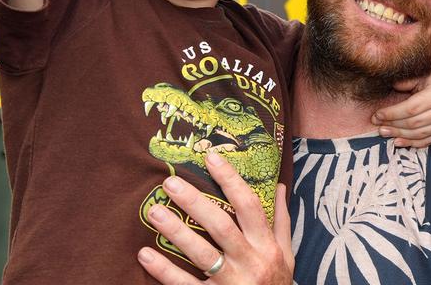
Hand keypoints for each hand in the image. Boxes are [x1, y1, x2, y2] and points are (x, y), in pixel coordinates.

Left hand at [136, 152, 292, 283]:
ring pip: (201, 254)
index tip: (211, 157)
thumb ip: (280, 220)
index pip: (249, 205)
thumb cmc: (276, 282)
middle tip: (170, 182)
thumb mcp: (286, 252)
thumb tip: (278, 185)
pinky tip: (145, 254)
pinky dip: (164, 270)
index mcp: (266, 245)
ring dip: (176, 232)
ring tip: (154, 211)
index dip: (231, 180)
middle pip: (221, 226)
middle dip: (195, 202)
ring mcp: (230, 283)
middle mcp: (250, 261)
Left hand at [374, 58, 430, 146]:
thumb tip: (389, 89)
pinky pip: (428, 140)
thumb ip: (405, 82)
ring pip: (419, 134)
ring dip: (400, 135)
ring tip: (384, 133)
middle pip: (414, 123)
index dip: (391, 114)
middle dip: (393, 125)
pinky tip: (398, 141)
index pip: (410, 109)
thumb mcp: (420, 73)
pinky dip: (412, 142)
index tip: (376, 115)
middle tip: (377, 126)